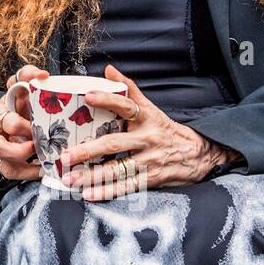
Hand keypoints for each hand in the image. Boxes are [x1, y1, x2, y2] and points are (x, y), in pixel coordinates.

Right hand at [0, 64, 49, 181]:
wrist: (7, 115)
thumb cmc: (14, 102)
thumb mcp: (18, 86)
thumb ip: (27, 75)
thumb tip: (42, 75)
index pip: (7, 121)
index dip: (26, 126)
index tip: (39, 125)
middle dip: (22, 149)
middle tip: (39, 144)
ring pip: (3, 164)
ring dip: (25, 164)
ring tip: (42, 159)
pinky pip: (10, 172)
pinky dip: (28, 173)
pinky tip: (42, 167)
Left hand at [59, 64, 238, 200]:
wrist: (198, 154)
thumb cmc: (164, 129)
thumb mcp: (150, 108)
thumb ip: (129, 90)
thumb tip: (108, 70)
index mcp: (146, 118)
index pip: (126, 105)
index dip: (108, 99)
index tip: (88, 96)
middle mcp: (147, 139)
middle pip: (114, 144)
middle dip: (88, 150)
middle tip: (65, 155)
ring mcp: (149, 161)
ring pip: (117, 169)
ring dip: (92, 175)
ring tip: (70, 178)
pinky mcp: (151, 179)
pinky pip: (126, 186)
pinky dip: (107, 191)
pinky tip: (88, 194)